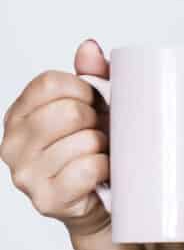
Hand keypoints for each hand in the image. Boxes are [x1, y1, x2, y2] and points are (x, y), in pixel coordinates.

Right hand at [0, 39, 112, 236]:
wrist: (104, 202)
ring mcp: (26, 174)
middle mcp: (12, 144)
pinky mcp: (47, 199)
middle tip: (98, 133)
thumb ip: (92, 74)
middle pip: (68, 111)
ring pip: (83, 141)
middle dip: (95, 120)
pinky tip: (102, 172)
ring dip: (103, 147)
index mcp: (19, 115)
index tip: (93, 103)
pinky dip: (105, 168)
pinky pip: (88, 169)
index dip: (84, 89)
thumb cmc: (98, 149)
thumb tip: (89, 47)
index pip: (51, 83)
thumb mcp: (96, 106)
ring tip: (100, 155)